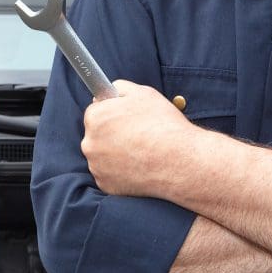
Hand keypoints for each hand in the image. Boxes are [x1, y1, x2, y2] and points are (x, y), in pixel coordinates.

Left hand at [82, 80, 214, 198]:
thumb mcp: (144, 93)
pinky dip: (120, 172)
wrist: (182, 162)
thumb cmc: (164, 125)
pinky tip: (139, 167)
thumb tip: (107, 92)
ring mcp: (96, 166)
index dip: (113, 114)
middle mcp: (89, 143)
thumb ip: (120, 88)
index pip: (95, 112)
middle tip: (136, 136)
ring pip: (102, 156)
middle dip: (112, 134)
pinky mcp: (105, 184)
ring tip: (141, 152)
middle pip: (96, 135)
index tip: (126, 119)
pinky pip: (109, 175)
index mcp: (95, 117)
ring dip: (115, 154)